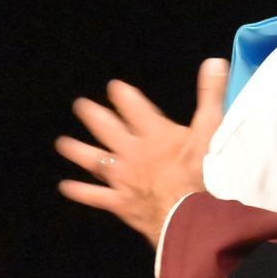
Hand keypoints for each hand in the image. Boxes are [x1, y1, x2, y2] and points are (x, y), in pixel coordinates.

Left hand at [56, 58, 227, 246]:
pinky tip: (66, 186)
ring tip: (62, 143)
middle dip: (93, 115)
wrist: (191, 215)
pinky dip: (80, 191)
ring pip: (93, 160)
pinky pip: (94, 195)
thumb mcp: (211, 130)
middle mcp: (132, 151)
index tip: (114, 87)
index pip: (133, 106)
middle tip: (80, 105)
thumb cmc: (203, 172)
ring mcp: (122, 178)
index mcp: (154, 133)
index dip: (122, 95)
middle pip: (106, 128)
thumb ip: (210, 96)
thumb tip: (214, 62)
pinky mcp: (119, 202)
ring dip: (77, 151)